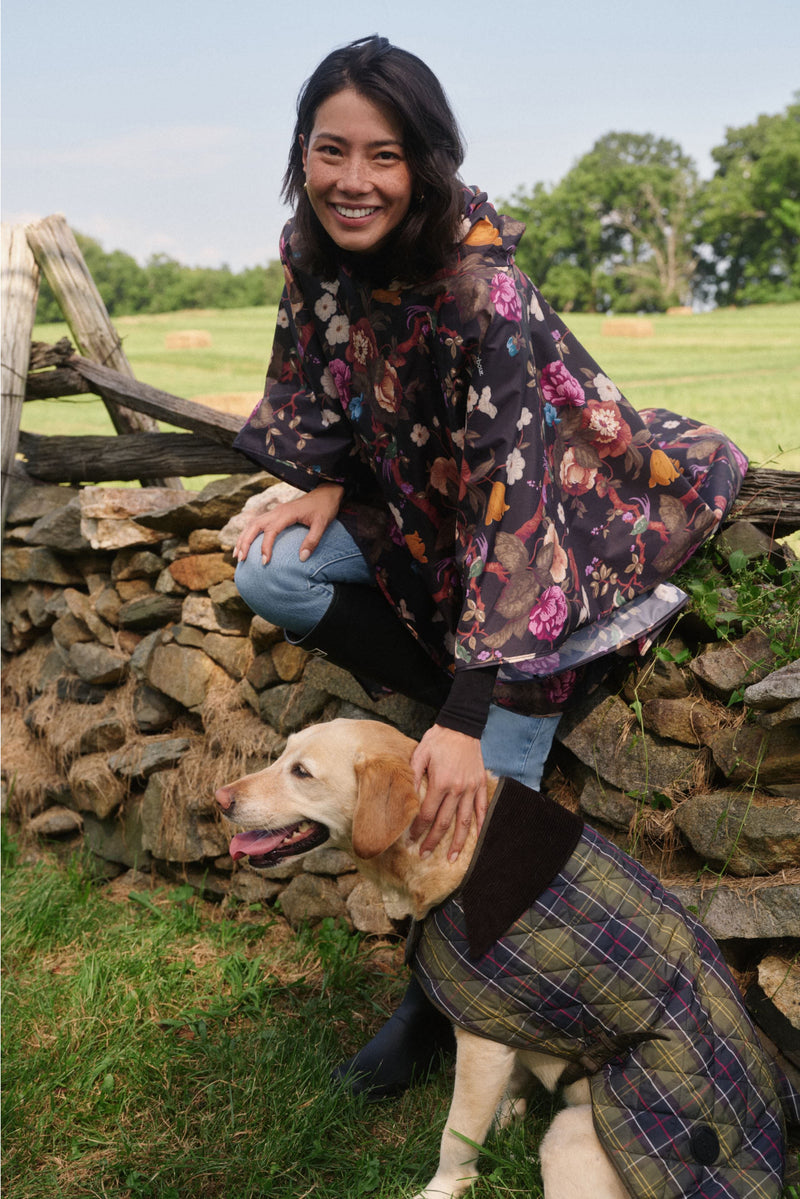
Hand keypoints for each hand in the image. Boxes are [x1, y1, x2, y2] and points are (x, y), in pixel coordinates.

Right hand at [233, 482, 344, 565]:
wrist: (326, 493)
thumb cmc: (325, 508)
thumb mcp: (322, 524)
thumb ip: (313, 541)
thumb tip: (302, 558)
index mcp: (286, 513)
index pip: (270, 531)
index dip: (265, 547)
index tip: (264, 562)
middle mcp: (277, 511)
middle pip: (254, 525)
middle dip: (245, 542)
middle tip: (241, 559)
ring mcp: (275, 511)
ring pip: (252, 523)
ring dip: (243, 538)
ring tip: (237, 555)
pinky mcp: (276, 513)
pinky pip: (257, 522)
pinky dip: (248, 533)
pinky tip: (245, 544)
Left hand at [409, 725, 487, 861]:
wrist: (462, 726)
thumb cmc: (437, 740)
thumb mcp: (419, 755)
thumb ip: (413, 779)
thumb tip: (405, 801)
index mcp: (440, 783)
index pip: (426, 814)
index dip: (418, 830)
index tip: (411, 840)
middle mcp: (458, 789)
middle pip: (444, 823)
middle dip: (433, 841)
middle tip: (424, 855)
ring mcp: (471, 788)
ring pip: (465, 822)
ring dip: (458, 842)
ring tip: (453, 858)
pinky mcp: (480, 784)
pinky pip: (482, 808)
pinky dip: (480, 824)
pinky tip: (477, 838)